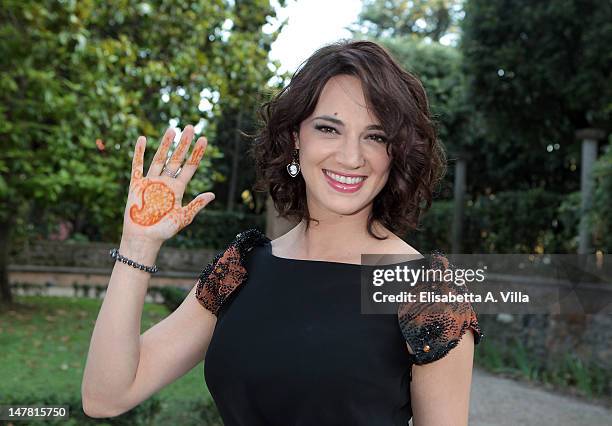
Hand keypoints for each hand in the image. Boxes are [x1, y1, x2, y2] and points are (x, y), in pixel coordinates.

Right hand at [121, 125, 214, 244]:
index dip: (197, 153)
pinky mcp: (136, 185)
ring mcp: (151, 181)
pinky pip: (137, 166)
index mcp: (178, 188)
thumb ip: (196, 204)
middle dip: (184, 144)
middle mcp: (166, 182)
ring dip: (165, 144)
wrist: (144, 238)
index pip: (190, 166)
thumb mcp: (184, 217)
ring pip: (159, 158)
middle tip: (191, 127)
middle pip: (176, 159)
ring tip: (173, 129)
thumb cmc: (164, 230)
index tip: (204, 139)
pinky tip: (142, 139)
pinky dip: (139, 152)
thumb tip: (212, 194)